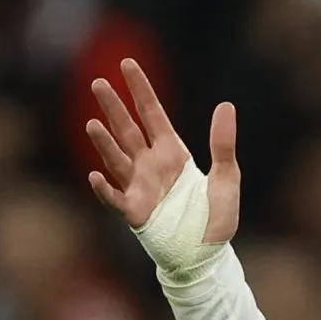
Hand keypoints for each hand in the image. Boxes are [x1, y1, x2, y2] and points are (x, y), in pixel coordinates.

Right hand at [84, 58, 238, 244]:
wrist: (207, 256)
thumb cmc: (216, 219)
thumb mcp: (227, 178)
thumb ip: (222, 145)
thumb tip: (226, 105)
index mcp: (173, 153)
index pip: (152, 114)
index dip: (140, 90)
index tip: (127, 63)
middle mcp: (151, 165)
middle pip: (128, 130)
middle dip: (114, 108)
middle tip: (98, 82)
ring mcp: (140, 188)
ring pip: (117, 159)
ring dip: (104, 143)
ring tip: (93, 124)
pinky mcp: (135, 213)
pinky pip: (116, 199)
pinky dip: (105, 189)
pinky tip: (96, 176)